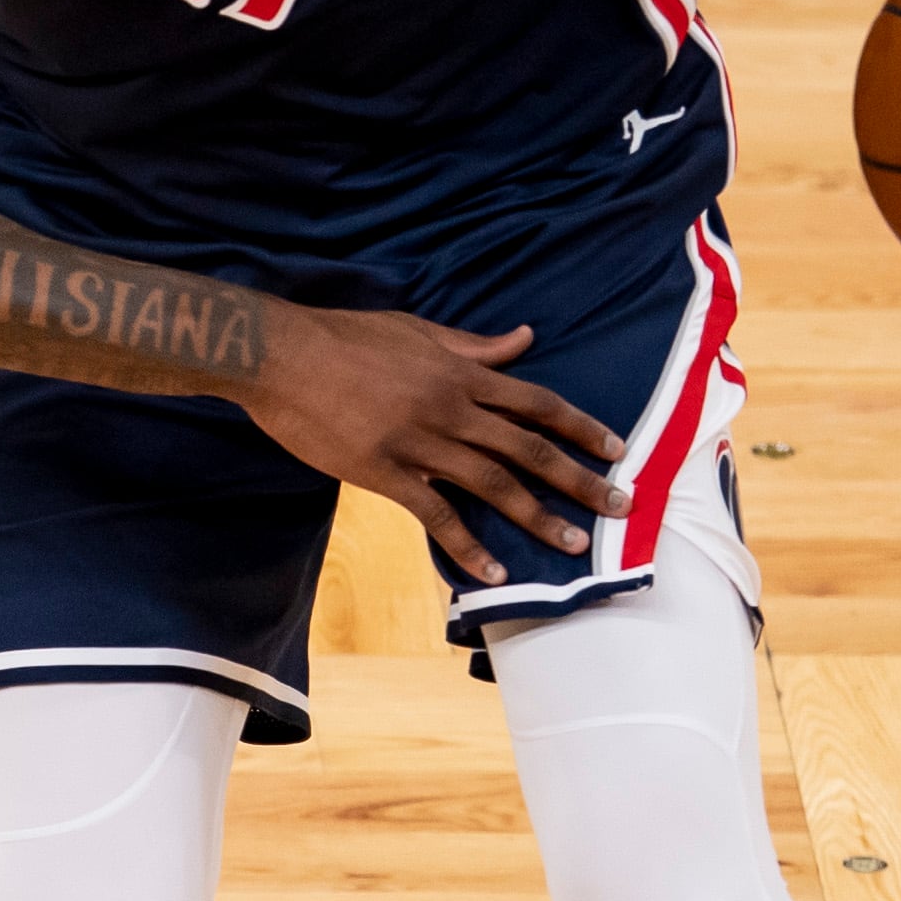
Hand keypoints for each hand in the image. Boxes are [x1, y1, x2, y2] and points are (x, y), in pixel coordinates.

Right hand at [237, 308, 628, 581]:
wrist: (280, 357)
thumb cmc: (344, 337)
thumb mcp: (415, 330)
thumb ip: (472, 344)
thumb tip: (525, 339)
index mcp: (460, 373)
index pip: (536, 403)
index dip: (581, 427)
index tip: (616, 449)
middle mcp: (451, 409)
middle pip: (529, 449)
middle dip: (580, 479)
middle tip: (620, 504)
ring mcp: (419, 444)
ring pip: (494, 485)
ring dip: (538, 516)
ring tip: (572, 545)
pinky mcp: (385, 473)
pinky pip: (436, 515)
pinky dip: (468, 545)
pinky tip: (494, 570)